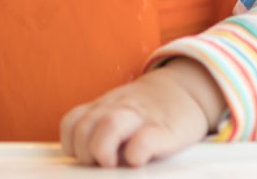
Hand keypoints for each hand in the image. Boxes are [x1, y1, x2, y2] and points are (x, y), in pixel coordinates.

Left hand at [60, 59, 224, 167]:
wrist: (186, 91)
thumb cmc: (146, 112)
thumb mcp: (118, 111)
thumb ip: (98, 129)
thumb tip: (85, 162)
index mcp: (103, 108)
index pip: (72, 122)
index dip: (71, 144)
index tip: (82, 158)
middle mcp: (118, 110)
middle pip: (84, 126)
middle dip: (84, 151)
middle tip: (99, 164)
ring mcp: (141, 118)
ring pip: (109, 125)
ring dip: (103, 149)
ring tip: (111, 164)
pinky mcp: (164, 131)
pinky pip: (144, 140)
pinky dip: (135, 153)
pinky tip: (137, 160)